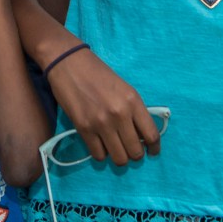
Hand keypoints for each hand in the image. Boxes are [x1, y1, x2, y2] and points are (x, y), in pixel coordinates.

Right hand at [45, 47, 161, 166]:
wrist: (68, 62)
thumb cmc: (98, 73)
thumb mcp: (124, 88)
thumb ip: (134, 110)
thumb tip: (140, 135)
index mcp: (133, 101)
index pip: (152, 135)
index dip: (154, 148)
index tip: (151, 152)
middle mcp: (120, 114)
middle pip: (135, 152)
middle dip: (135, 154)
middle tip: (129, 148)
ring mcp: (101, 123)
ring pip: (118, 159)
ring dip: (118, 156)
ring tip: (114, 147)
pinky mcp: (83, 128)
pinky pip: (98, 155)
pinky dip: (101, 153)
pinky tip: (99, 144)